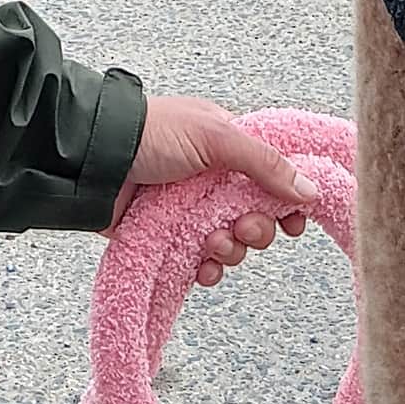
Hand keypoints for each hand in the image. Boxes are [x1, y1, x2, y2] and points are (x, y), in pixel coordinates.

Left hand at [107, 94, 318, 284]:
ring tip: (211, 242)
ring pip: (232, 243)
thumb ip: (263, 161)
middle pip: (256, 215)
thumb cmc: (151, 134)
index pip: (272, 176)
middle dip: (256, 229)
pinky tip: (201, 267)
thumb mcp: (214, 136)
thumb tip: (310, 189)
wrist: (95, 162)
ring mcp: (191, 211)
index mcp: (227, 147)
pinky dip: (207, 269)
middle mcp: (213, 180)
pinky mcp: (171, 238)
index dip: (286, 200)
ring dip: (230, 250)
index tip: (293, 221)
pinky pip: (203, 263)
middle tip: (243, 227)